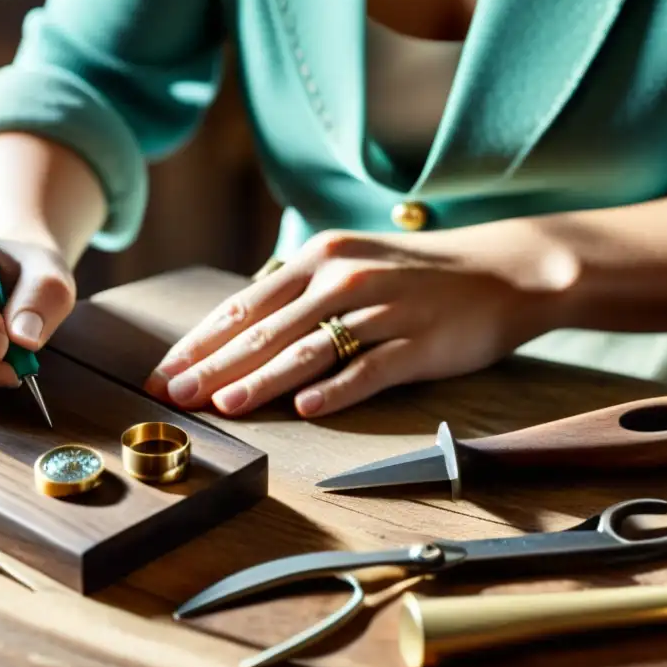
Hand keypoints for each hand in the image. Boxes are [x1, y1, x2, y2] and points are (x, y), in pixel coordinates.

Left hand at [144, 226, 576, 417]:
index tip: (163, 370)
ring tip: (223, 405)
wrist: (504, 270)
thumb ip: (299, 293)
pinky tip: (305, 408)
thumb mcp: (351, 263)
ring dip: (261, 380)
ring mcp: (383, 310)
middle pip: (265, 329)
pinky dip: (336, 389)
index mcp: (319, 258)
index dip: (198, 341)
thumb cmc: (417, 274)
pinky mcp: (419, 342)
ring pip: (308, 350)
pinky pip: (370, 369)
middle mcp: (343, 278)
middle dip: (212, 365)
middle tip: (172, 395)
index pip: (243, 305)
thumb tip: (241, 328)